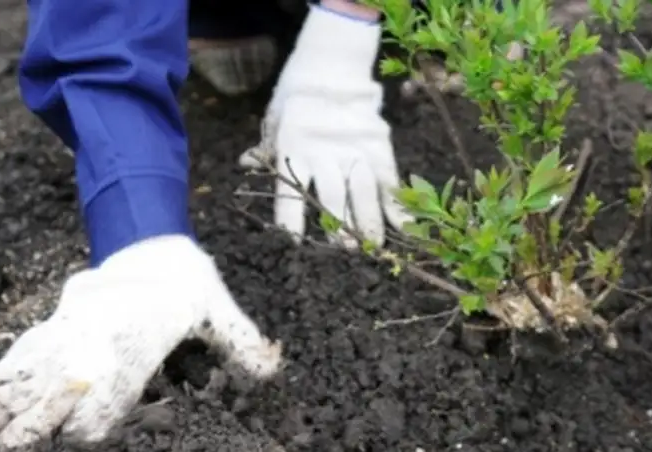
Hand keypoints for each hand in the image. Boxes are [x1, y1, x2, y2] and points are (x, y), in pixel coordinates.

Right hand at [0, 236, 281, 449]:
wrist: (150, 234)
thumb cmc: (185, 276)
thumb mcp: (216, 307)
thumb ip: (241, 343)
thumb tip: (270, 374)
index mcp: (134, 339)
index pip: (104, 400)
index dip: (93, 428)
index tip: (90, 439)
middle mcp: (94, 336)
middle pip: (52, 391)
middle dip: (36, 423)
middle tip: (21, 443)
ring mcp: (69, 327)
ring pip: (27, 370)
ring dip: (8, 401)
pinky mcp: (56, 321)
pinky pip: (21, 351)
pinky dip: (2, 372)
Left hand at [239, 5, 411, 246]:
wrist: (331, 65)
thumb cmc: (297, 97)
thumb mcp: (275, 120)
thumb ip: (266, 147)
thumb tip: (246, 164)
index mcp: (294, 150)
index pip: (291, 194)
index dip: (292, 221)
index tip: (294, 247)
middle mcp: (326, 155)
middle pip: (334, 200)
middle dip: (340, 230)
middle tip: (346, 253)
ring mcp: (355, 151)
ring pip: (364, 194)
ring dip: (370, 223)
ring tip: (375, 249)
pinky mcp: (378, 147)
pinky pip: (390, 180)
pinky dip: (398, 204)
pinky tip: (405, 228)